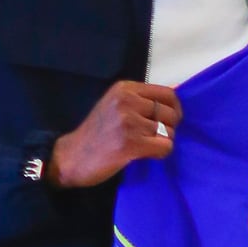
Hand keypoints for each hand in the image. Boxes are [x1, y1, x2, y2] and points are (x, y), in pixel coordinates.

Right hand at [47, 81, 180, 187]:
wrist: (69, 157)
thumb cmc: (96, 133)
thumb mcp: (116, 105)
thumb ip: (142, 100)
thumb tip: (177, 96)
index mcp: (125, 89)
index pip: (167, 94)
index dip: (174, 108)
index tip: (168, 120)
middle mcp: (127, 101)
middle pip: (171, 113)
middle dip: (168, 127)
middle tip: (152, 136)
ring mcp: (128, 122)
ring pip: (169, 132)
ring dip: (162, 142)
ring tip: (144, 145)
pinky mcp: (131, 143)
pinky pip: (165, 147)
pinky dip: (160, 153)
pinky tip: (145, 154)